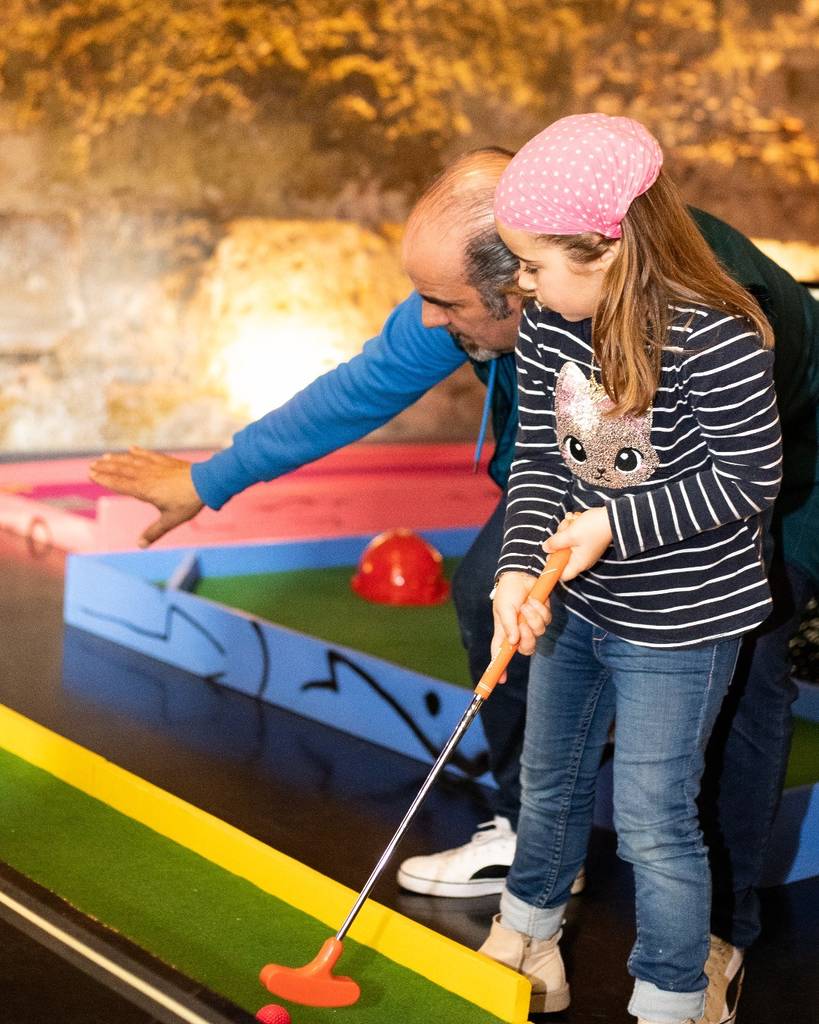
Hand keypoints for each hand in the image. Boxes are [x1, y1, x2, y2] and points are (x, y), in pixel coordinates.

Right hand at [88, 447, 204, 546]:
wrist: (206, 483)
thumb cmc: (188, 503)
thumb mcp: (170, 520)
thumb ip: (154, 532)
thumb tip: (140, 545)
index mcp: (144, 490)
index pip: (119, 484)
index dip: (104, 479)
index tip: (91, 474)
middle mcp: (147, 476)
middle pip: (122, 470)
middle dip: (106, 468)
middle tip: (92, 465)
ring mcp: (156, 466)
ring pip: (133, 461)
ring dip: (118, 459)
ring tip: (105, 457)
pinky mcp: (166, 461)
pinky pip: (149, 455)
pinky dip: (139, 452)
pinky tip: (132, 448)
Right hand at [491, 571, 552, 680]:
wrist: (521, 574)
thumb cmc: (508, 592)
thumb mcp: (503, 608)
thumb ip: (508, 625)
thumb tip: (514, 642)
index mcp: (505, 633)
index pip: (501, 655)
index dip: (500, 669)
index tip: (501, 680)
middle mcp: (518, 632)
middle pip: (526, 649)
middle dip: (527, 638)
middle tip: (522, 624)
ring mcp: (531, 625)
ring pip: (538, 634)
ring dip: (533, 619)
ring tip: (526, 605)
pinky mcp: (543, 615)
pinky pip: (546, 621)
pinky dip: (540, 610)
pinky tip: (534, 600)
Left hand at [543, 507, 611, 579]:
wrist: (613, 517)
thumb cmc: (593, 528)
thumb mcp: (570, 534)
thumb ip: (555, 543)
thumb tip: (545, 548)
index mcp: (579, 563)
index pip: (563, 575)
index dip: (553, 567)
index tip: (549, 554)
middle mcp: (582, 560)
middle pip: (562, 556)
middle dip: (558, 542)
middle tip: (562, 530)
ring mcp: (585, 550)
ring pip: (566, 543)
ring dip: (564, 531)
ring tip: (571, 521)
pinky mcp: (587, 541)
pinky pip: (573, 537)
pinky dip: (572, 528)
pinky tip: (575, 519)